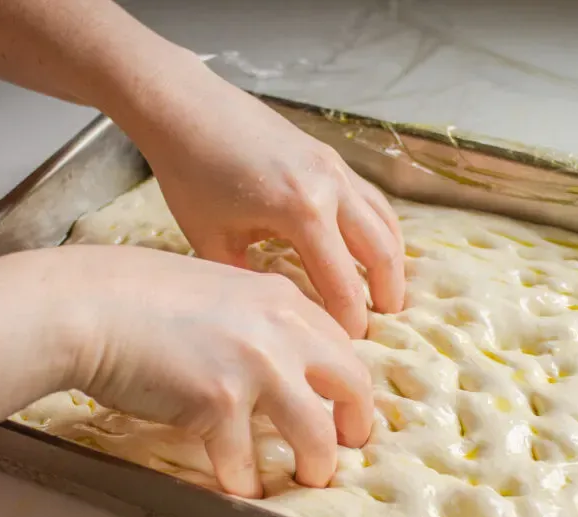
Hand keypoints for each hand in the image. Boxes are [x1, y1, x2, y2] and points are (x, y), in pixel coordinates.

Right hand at [60, 245, 373, 498]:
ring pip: (314, 434)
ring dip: (316, 464)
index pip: (341, 342)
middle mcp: (281, 330)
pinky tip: (241, 489)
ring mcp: (255, 368)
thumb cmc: (137, 293)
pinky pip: (245, 461)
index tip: (343, 401)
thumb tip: (275, 357)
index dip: (347, 378)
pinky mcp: (220, 404)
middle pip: (349, 383)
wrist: (90, 304)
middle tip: (348, 443)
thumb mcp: (218, 286)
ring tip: (307, 479)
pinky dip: (244, 482)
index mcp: (282, 298)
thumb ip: (256, 317)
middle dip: (356, 421)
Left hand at [106, 48, 404, 338]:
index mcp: (301, 212)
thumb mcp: (212, 240)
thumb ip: (248, 281)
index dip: (349, 320)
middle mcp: (330, 187)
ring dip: (392, 260)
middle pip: (381, 251)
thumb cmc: (190, 173)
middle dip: (387, 293)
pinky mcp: (331, 157)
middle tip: (385, 324)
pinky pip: (372, 199)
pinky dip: (380, 228)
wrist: (185, 108)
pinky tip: (372, 248)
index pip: (341, 282)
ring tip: (388, 293)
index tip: (349, 346)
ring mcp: (336, 167)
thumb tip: (274, 314)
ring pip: (384, 222)